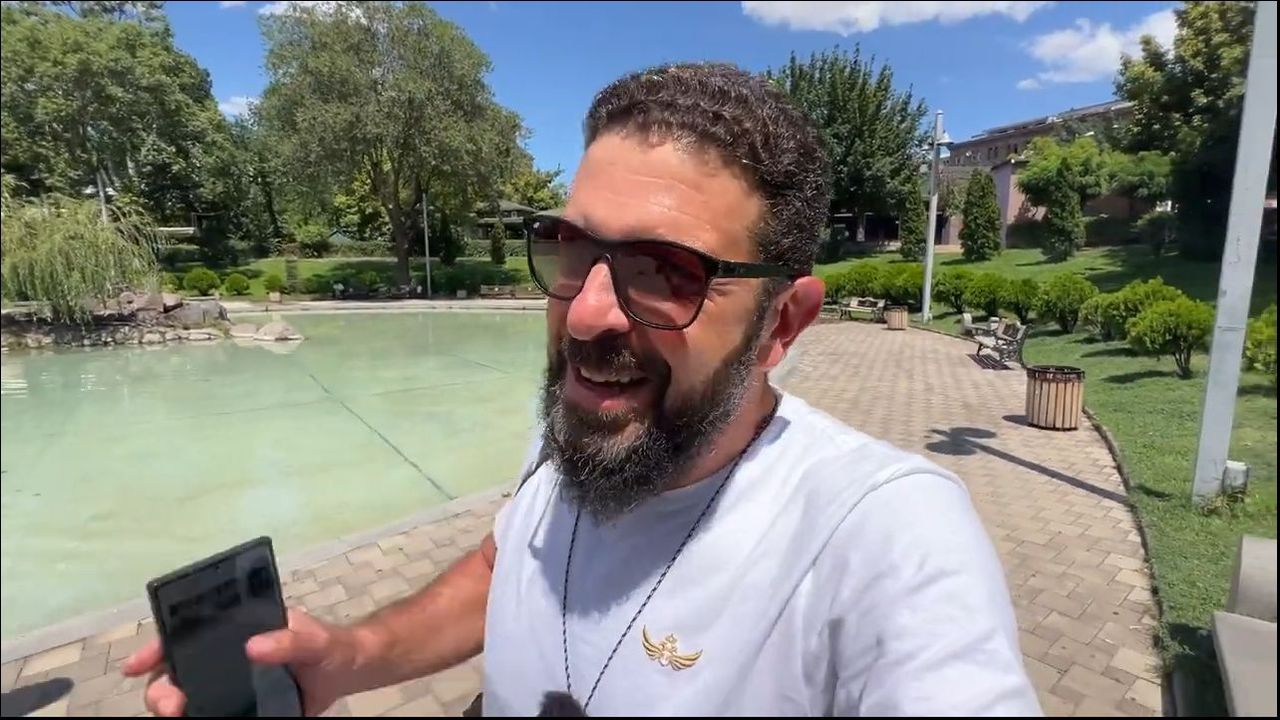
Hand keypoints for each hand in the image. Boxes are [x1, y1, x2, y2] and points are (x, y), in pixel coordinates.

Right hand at [122, 608, 370, 716]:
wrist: (349, 673)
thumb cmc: (330, 646)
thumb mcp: (316, 640)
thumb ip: (291, 640)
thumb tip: (254, 647)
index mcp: (237, 630)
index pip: (187, 634)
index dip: (156, 648)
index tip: (135, 666)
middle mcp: (226, 656)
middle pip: (176, 673)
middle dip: (162, 691)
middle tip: (171, 707)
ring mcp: (231, 685)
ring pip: (187, 699)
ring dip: (173, 710)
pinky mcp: (243, 709)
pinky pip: (213, 716)